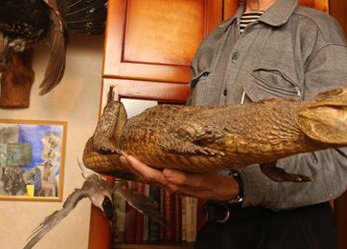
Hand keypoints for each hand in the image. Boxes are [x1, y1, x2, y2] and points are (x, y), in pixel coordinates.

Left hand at [119, 155, 238, 201]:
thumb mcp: (203, 180)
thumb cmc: (214, 185)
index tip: (127, 157)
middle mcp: (171, 184)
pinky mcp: (177, 178)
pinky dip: (149, 166)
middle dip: (133, 166)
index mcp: (175, 184)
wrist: (225, 190)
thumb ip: (185, 179)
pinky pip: (159, 173)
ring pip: (151, 175)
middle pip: (147, 175)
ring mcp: (173, 182)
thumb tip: (166, 173)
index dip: (138, 166)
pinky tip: (147, 161)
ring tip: (129, 157)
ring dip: (139, 167)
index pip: (151, 175)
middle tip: (121, 155)